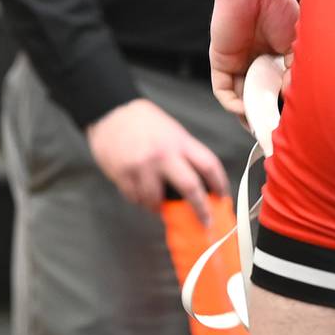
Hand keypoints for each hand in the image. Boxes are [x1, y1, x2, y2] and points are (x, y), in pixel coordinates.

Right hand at [87, 98, 228, 223]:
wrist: (111, 112)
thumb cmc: (144, 122)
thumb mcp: (173, 132)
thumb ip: (184, 155)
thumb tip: (198, 184)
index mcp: (180, 142)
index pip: (209, 165)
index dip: (220, 184)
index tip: (223, 197)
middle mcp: (164, 155)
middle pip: (190, 187)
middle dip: (201, 209)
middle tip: (205, 222)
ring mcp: (142, 166)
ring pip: (156, 200)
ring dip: (159, 206)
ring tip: (158, 200)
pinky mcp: (122, 174)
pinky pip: (135, 198)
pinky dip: (140, 200)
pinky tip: (140, 192)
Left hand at [209, 0, 298, 122]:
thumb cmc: (279, 8)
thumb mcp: (294, 45)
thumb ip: (293, 71)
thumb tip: (291, 97)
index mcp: (275, 58)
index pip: (277, 90)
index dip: (283, 107)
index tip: (293, 124)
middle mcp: (256, 63)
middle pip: (258, 98)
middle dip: (265, 117)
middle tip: (274, 134)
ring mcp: (238, 64)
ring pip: (240, 98)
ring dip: (248, 115)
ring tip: (259, 128)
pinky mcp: (221, 62)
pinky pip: (222, 90)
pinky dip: (232, 104)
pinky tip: (243, 111)